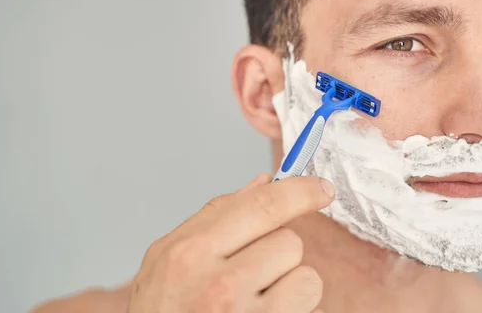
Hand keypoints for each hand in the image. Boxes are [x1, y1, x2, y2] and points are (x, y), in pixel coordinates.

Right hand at [127, 173, 335, 312]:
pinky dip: (297, 311)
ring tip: (259, 300)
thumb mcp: (168, 257)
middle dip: (279, 253)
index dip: (300, 191)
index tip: (321, 188)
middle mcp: (220, 286)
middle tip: (252, 273)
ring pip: (307, 279)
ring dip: (291, 287)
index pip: (263, 206)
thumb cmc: (161, 310)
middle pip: (289, 242)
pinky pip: (314, 312)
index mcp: (192, 252)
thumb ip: (216, 214)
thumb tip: (264, 182)